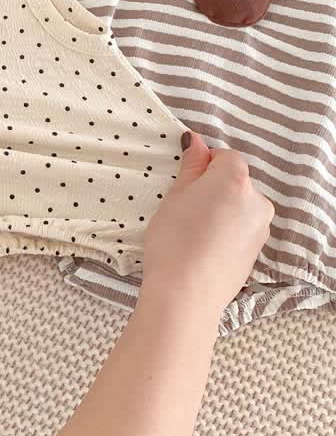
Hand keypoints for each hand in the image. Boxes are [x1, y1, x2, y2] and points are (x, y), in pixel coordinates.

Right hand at [141, 132, 273, 323]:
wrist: (186, 293)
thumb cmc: (175, 240)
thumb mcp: (175, 196)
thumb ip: (191, 166)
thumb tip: (196, 142)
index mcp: (235, 181)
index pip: (226, 157)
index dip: (204, 164)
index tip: (185, 181)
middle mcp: (257, 201)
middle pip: (235, 181)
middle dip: (212, 187)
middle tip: (184, 206)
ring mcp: (261, 228)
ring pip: (239, 206)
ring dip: (220, 209)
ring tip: (192, 230)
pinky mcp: (257, 251)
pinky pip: (241, 228)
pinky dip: (225, 230)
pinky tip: (203, 245)